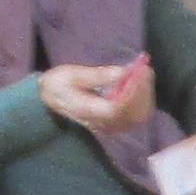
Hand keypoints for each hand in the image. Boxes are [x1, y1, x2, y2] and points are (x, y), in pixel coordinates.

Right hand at [37, 58, 153, 143]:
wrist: (49, 99)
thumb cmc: (59, 85)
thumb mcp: (73, 75)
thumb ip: (99, 75)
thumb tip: (123, 72)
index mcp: (90, 112)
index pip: (119, 107)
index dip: (134, 90)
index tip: (140, 70)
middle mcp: (102, 124)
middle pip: (133, 113)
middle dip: (143, 89)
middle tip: (145, 68)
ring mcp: (110, 126)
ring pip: (137, 116)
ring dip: (145, 94)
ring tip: (144, 73)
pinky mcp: (115, 124)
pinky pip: (135, 116)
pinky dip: (142, 100)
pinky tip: (141, 85)